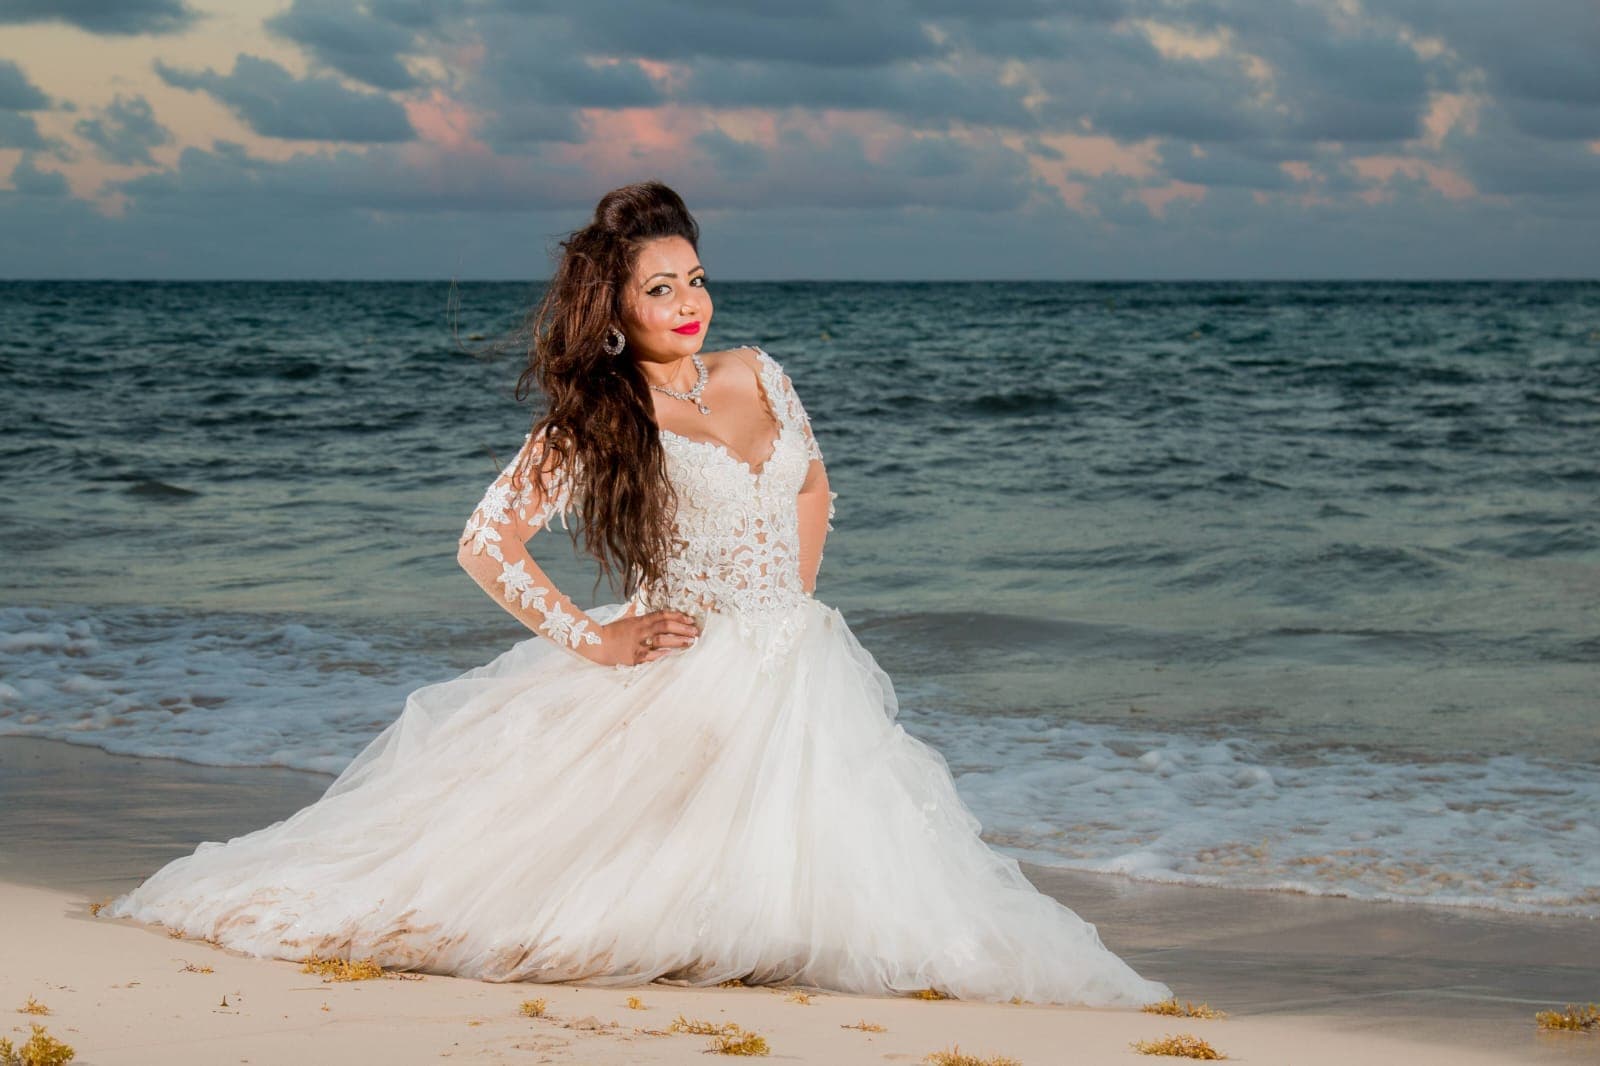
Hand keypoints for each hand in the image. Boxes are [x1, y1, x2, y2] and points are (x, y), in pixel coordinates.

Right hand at [582, 609, 699, 665]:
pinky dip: (660, 654)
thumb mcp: (624, 617)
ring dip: (678, 641)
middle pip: (665, 626)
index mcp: (639, 620)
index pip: (662, 615)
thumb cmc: (610, 631)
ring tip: (690, 642)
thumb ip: (634, 610)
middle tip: (695, 631)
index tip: (689, 618)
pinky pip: (649, 655)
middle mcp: (640, 630)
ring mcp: (637, 643)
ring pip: (661, 640)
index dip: (677, 615)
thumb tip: (637, 598)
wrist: (595, 643)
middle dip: (682, 628)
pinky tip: (671, 653)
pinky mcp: (634, 657)